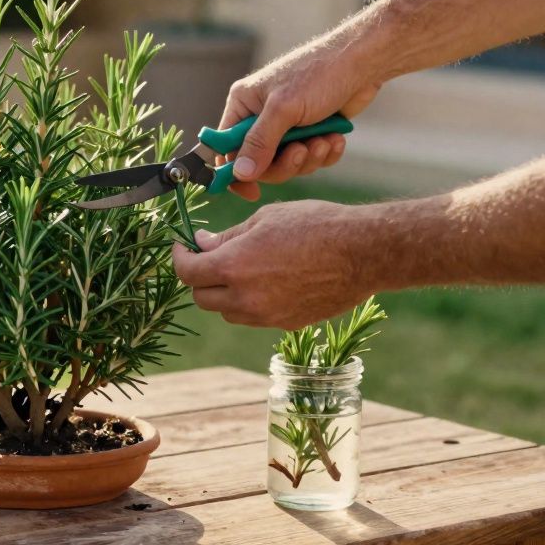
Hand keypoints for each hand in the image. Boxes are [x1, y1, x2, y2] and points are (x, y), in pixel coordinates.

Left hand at [171, 200, 373, 328]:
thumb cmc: (315, 225)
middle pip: (202, 297)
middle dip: (200, 277)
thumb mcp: (264, 219)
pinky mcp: (285, 325)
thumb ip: (227, 237)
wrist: (363, 253)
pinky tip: (267, 280)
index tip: (184, 246)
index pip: (187, 273)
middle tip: (211, 256)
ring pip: (227, 311)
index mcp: (233, 267)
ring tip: (242, 268)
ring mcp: (265, 317)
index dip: (181, 258)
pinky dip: (250, 302)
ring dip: (224, 293)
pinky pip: (254, 317)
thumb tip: (201, 244)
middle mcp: (245, 298)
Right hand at [221, 33, 385, 200]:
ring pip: (287, 163)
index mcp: (243, 105)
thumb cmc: (318, 74)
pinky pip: (310, 158)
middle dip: (284, 163)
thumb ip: (259, 143)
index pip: (226, 148)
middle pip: (259, 163)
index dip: (234, 173)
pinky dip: (324, 153)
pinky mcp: (311, 131)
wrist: (364, 62)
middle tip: (302, 151)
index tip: (251, 191)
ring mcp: (287, 126)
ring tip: (324, 140)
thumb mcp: (283, 109)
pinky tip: (336, 138)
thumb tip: (240, 174)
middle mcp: (261, 117)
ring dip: (308, 158)